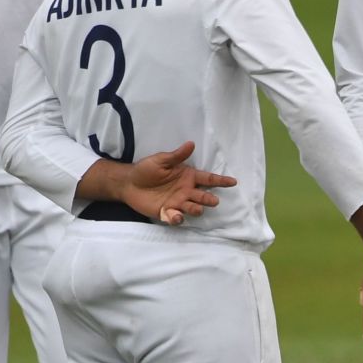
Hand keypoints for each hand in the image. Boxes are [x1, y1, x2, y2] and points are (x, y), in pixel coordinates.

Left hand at [119, 142, 235, 225]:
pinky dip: (177, 218)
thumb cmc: (146, 169)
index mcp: (188, 177)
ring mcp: (178, 203)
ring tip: (197, 209)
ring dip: (196, 209)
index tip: (233, 182)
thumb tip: (191, 144)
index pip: (208, 179)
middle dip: (209, 199)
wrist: (129, 183)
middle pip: (203, 196)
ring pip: (193, 208)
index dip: (221, 181)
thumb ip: (176, 156)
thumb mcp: (161, 160)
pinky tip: (176, 216)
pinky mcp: (167, 212)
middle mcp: (186, 191)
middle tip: (214, 201)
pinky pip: (175, 217)